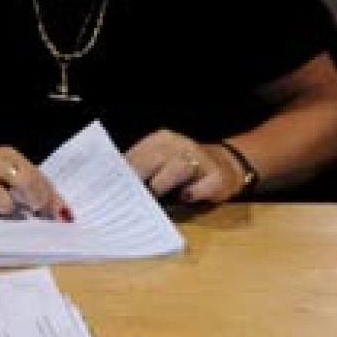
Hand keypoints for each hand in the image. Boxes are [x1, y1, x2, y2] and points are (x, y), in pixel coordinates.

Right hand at [0, 132, 72, 220]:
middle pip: (29, 185)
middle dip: (37, 203)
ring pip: (5, 205)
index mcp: (6, 154)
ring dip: (1, 210)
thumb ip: (15, 178)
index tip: (62, 213)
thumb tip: (43, 203)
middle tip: (37, 214)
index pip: (38, 175)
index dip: (52, 196)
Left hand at [125, 129, 240, 203]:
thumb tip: (114, 185)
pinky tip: (185, 197)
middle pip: (155, 158)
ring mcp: (202, 160)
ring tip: (155, 196)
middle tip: (131, 195)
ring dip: (162, 184)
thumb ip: (140, 168)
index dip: (123, 172)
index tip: (112, 187)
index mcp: (162, 140)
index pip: (137, 153)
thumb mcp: (159, 161)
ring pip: (179, 168)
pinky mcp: (218, 178)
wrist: (223, 166)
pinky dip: (192, 193)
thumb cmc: (181, 169)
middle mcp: (181, 145)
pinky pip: (202, 186)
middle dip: (140, 177)